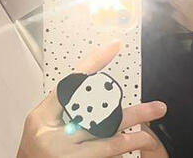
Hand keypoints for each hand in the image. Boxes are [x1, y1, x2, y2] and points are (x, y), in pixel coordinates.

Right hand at [16, 40, 167, 156]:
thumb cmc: (35, 145)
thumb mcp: (43, 117)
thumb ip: (67, 102)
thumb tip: (100, 83)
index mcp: (42, 117)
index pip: (71, 84)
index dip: (93, 62)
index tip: (114, 46)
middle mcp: (53, 138)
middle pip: (98, 118)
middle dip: (131, 114)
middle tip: (157, 108)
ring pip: (107, 145)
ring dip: (132, 139)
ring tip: (150, 135)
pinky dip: (117, 154)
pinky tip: (131, 148)